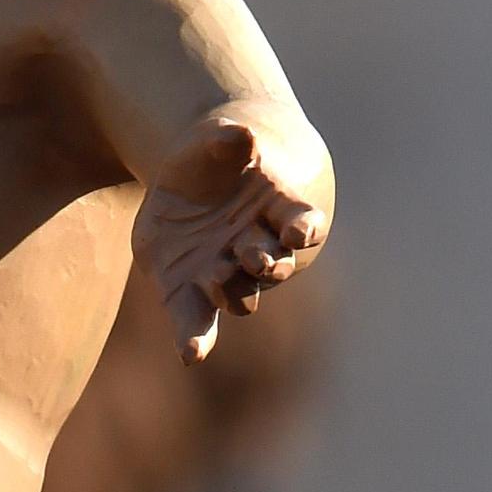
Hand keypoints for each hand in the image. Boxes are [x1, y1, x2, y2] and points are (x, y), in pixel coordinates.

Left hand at [132, 108, 329, 363]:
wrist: (197, 186)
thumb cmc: (219, 160)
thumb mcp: (218, 142)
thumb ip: (229, 141)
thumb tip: (240, 136)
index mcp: (277, 211)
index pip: (302, 223)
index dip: (304, 228)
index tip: (301, 231)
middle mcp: (258, 250)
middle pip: (272, 262)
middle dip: (266, 261)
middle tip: (256, 258)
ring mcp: (224, 273)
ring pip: (239, 295)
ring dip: (232, 292)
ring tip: (216, 279)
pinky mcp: (188, 290)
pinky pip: (196, 320)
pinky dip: (194, 338)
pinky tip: (190, 355)